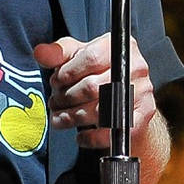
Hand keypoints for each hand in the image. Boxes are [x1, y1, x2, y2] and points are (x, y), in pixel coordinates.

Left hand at [33, 34, 168, 183]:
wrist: (126, 97)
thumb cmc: (98, 72)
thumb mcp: (77, 56)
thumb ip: (58, 53)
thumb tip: (40, 53)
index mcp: (120, 46)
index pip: (91, 57)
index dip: (67, 72)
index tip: (56, 81)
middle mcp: (136, 67)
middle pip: (93, 87)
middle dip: (66, 97)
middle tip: (54, 102)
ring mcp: (142, 92)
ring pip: (100, 111)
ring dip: (72, 118)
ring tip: (59, 119)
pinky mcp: (143, 117)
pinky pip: (113, 131)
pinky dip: (92, 137)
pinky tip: (80, 136)